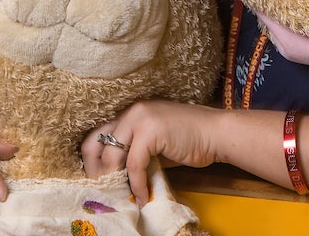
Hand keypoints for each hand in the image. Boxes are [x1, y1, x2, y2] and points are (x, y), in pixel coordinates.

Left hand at [81, 100, 221, 204]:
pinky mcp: (151, 130)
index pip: (96, 135)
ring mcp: (139, 118)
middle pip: (94, 144)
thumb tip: (114, 177)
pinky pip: (134, 164)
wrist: (216, 133)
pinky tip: (142, 196)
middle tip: (105, 192)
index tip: (98, 182)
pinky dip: (136, 185)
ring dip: (115, 182)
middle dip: (96, 173)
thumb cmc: (188, 139)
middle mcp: (130, 111)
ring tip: (123, 197)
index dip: (92, 162)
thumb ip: (133, 152)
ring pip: (111, 156)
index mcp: (129, 113)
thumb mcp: (154, 143)